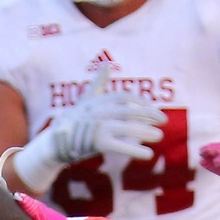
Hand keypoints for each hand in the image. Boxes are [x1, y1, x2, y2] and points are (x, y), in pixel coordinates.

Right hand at [12, 69, 165, 192]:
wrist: (54, 143)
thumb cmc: (73, 121)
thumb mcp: (85, 101)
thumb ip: (98, 84)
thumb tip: (106, 65)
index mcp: (96, 101)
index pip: (123, 98)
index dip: (140, 102)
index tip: (153, 108)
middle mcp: (96, 111)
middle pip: (128, 111)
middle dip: (148, 115)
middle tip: (164, 120)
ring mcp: (96, 127)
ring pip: (126, 128)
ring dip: (145, 132)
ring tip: (159, 136)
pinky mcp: (96, 143)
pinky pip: (119, 145)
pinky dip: (135, 150)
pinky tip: (148, 154)